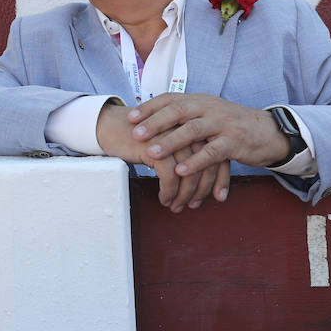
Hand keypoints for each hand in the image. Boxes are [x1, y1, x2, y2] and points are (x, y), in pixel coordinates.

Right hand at [96, 101, 228, 211]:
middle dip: (203, 190)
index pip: (217, 155)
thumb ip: (188, 152)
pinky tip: (164, 198)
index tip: (219, 197)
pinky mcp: (154, 146)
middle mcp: (186, 129)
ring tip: (177, 206)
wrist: (110, 125)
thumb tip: (206, 180)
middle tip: (194, 205)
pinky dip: (168, 192)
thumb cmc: (141, 137)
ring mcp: (171, 136)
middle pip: (207, 165)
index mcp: (194, 126)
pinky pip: (169, 176)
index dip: (220, 179)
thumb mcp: (170, 142)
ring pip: (189, 173)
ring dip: (184, 195)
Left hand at [128, 94, 291, 178]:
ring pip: (193, 130)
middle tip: (136, 134)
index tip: (130, 117)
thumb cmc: (231, 126)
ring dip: (170, 143)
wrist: (268, 132)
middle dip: (155, 123)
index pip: (171, 99)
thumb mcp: (208, 115)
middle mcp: (210, 108)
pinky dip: (195, 162)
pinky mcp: (235, 142)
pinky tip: (180, 170)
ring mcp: (223, 124)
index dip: (150, 107)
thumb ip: (185, 117)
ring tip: (151, 154)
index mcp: (200, 101)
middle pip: (178, 111)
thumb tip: (152, 124)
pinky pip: (212, 152)